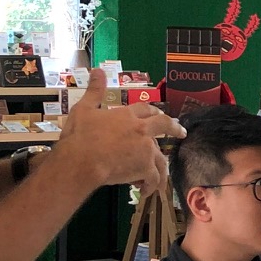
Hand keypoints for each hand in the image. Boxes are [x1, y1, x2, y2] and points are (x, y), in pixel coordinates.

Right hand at [54, 73, 183, 194]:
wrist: (81, 160)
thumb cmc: (80, 136)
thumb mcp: (84, 109)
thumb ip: (94, 90)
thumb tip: (97, 69)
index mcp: (127, 115)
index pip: (146, 109)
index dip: (153, 112)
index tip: (159, 114)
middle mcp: (141, 129)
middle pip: (164, 125)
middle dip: (174, 128)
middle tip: (181, 133)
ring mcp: (145, 149)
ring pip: (161, 158)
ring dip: (160, 167)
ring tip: (158, 178)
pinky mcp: (145, 168)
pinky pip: (153, 178)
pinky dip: (150, 185)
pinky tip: (145, 191)